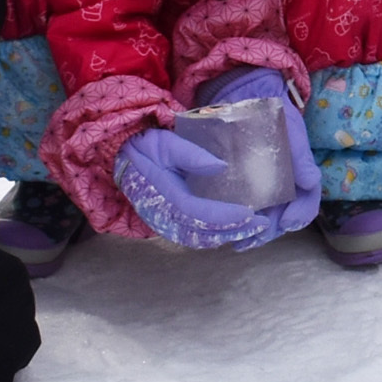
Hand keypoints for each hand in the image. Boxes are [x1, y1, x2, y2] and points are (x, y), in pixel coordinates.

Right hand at [115, 124, 284, 250]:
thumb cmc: (144, 146)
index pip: (201, 213)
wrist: (119, 158)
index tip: (251, 214)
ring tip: (252, 229)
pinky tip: (231, 230)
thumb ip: (191, 155)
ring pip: (199, 239)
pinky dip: (213, 236)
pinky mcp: (166, 224)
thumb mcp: (165, 142)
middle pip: (203, 233)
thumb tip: (221, 167)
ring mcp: (163, 223)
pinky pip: (192, 237)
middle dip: (234, 231)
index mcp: (165, 196)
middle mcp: (163, 216)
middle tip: (261, 225)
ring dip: (226, 236)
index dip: (227, 217)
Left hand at [199, 67, 321, 232]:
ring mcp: (263, 189)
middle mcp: (284, 187)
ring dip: (254, 234)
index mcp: (300, 177)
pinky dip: (238, 223)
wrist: (247, 97)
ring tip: (240, 242)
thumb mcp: (291, 128)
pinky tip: (226, 229)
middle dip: (271, 232)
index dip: (300, 215)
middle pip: (283, 219)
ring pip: (264, 220)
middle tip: (256, 238)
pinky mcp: (242, 187)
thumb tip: (311, 181)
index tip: (288, 222)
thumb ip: (300, 154)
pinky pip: (243, 210)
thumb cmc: (275, 113)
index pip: (307, 202)